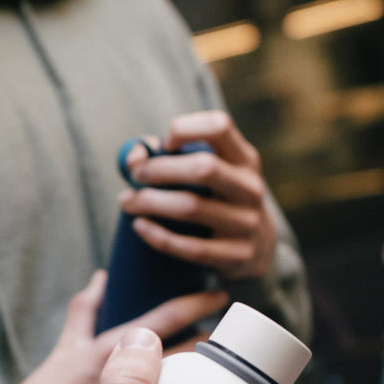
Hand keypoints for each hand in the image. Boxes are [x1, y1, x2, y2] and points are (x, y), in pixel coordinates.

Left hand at [119, 111, 276, 280]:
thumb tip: (133, 158)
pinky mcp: (239, 256)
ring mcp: (248, 224)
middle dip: (160, 169)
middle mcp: (250, 188)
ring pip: (192, 208)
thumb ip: (167, 155)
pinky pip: (192, 248)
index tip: (164, 144)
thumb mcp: (208, 171)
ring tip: (127, 202)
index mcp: (244, 159)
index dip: (185, 129)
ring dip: (150, 202)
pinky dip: (159, 237)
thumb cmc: (217, 199)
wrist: (256, 247)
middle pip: (203, 168)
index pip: (219, 127)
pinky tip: (139, 227)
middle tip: (134, 176)